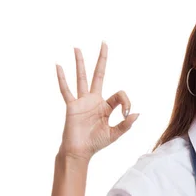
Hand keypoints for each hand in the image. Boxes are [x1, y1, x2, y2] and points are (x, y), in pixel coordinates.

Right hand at [56, 42, 138, 161]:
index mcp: (106, 106)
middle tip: (104, 43)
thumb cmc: (96, 143)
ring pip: (81, 78)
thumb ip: (126, 124)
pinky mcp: (72, 106)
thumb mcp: (115, 134)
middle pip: (99, 75)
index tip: (126, 114)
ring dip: (80, 63)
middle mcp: (94, 100)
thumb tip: (137, 113)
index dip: (126, 102)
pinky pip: (66, 90)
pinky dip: (62, 79)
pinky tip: (58, 66)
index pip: (120, 94)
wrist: (80, 152)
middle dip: (102, 59)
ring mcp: (82, 101)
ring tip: (77, 48)